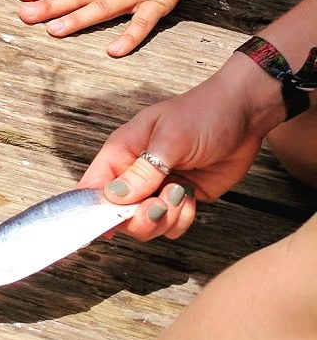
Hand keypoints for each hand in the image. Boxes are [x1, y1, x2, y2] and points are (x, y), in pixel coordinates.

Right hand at [78, 56, 269, 240]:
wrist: (244, 115)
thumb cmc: (202, 114)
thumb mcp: (170, 140)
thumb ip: (143, 171)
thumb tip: (114, 196)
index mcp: (121, 152)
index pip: (94, 186)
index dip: (96, 209)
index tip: (111, 225)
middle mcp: (135, 173)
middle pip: (120, 214)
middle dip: (141, 217)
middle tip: (160, 204)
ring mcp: (158, 188)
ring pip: (146, 224)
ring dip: (166, 218)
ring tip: (181, 193)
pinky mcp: (181, 198)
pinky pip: (172, 225)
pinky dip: (182, 219)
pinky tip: (192, 197)